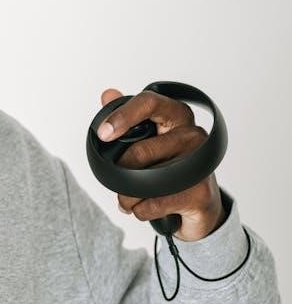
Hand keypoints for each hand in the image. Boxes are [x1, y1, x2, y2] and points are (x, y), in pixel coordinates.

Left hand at [97, 88, 226, 240]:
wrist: (199, 204)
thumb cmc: (169, 164)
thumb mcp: (148, 137)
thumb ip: (127, 116)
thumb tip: (107, 94)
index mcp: (177, 115)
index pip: (149, 102)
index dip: (122, 116)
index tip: (103, 133)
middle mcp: (193, 134)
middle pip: (141, 151)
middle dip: (120, 172)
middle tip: (115, 180)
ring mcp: (200, 163)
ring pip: (145, 180)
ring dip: (126, 195)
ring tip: (126, 199)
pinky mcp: (200, 192)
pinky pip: (154, 203)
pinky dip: (140, 210)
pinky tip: (142, 209)